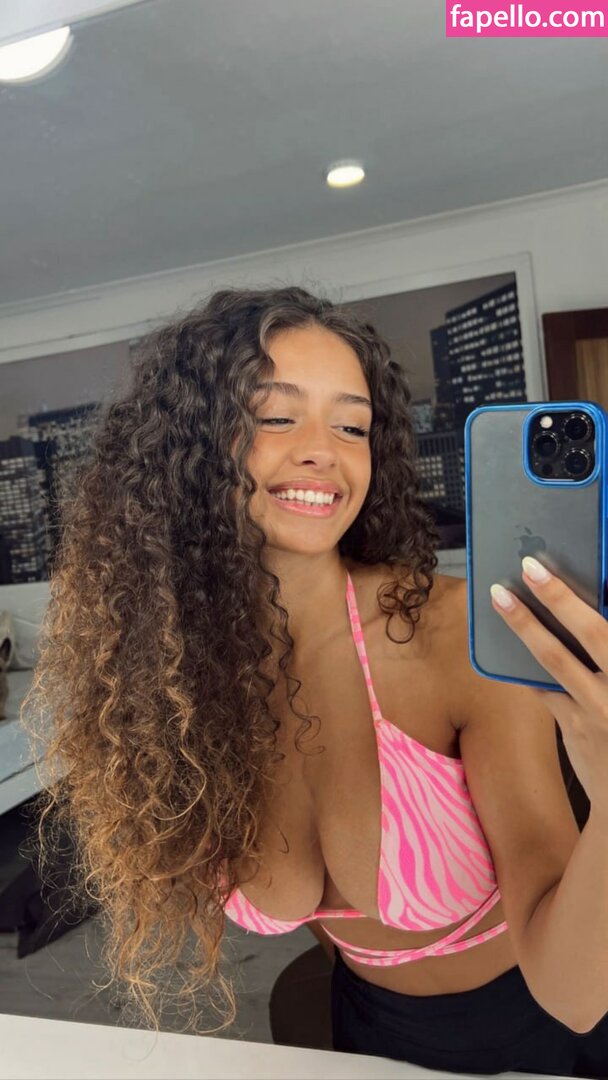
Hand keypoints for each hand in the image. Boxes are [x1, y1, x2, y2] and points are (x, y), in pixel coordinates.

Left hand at [490, 557, 607, 818]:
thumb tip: (590, 615)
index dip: (584, 600)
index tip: (567, 566)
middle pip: (594, 633)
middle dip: (561, 597)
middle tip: (531, 566)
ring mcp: (601, 709)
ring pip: (556, 659)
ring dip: (526, 625)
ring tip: (501, 596)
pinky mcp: (574, 727)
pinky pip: (541, 687)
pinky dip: (522, 664)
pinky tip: (503, 643)